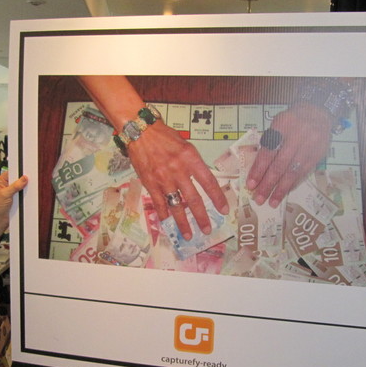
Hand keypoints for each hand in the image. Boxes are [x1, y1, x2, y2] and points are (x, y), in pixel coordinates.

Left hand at [0, 172, 27, 233]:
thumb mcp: (5, 194)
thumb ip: (15, 186)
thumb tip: (24, 178)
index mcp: (0, 182)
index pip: (11, 173)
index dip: (18, 172)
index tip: (26, 171)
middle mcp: (5, 186)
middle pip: (17, 180)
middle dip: (23, 181)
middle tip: (30, 180)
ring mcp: (11, 192)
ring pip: (21, 187)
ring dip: (24, 189)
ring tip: (30, 187)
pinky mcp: (15, 199)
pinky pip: (22, 194)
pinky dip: (25, 195)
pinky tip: (29, 194)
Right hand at [130, 121, 228, 239]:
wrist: (141, 131)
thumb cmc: (165, 137)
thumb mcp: (186, 146)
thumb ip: (195, 164)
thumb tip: (204, 182)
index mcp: (191, 158)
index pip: (209, 181)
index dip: (217, 197)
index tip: (224, 209)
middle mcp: (178, 170)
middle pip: (194, 199)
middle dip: (201, 217)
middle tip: (207, 230)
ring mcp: (163, 179)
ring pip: (176, 205)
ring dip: (183, 222)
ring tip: (188, 235)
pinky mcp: (150, 183)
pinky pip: (159, 203)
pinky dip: (164, 214)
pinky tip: (168, 222)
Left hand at [246, 103, 332, 206]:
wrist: (318, 112)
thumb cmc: (291, 121)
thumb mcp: (276, 124)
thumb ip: (268, 144)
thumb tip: (256, 169)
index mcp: (282, 126)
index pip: (268, 151)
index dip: (258, 169)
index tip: (251, 184)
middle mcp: (298, 136)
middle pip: (280, 165)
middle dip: (268, 184)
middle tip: (259, 198)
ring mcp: (310, 146)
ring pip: (293, 172)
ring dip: (281, 189)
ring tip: (272, 202)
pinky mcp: (318, 154)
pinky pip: (304, 172)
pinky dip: (293, 183)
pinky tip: (285, 192)